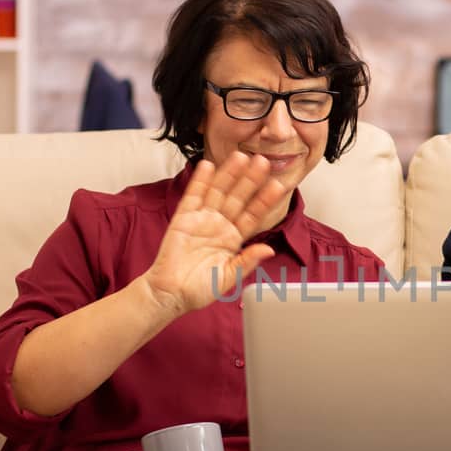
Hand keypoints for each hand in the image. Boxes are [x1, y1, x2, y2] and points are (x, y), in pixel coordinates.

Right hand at [141, 153, 289, 318]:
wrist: (171, 294)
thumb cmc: (199, 289)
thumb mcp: (228, 277)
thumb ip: (247, 262)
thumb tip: (268, 250)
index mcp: (234, 239)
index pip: (253, 215)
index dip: (265, 200)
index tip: (279, 186)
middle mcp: (220, 225)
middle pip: (238, 198)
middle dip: (251, 180)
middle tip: (263, 161)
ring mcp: (202, 220)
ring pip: (219, 192)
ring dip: (229, 174)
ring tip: (241, 156)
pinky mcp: (183, 218)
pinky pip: (194, 196)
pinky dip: (200, 181)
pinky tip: (208, 166)